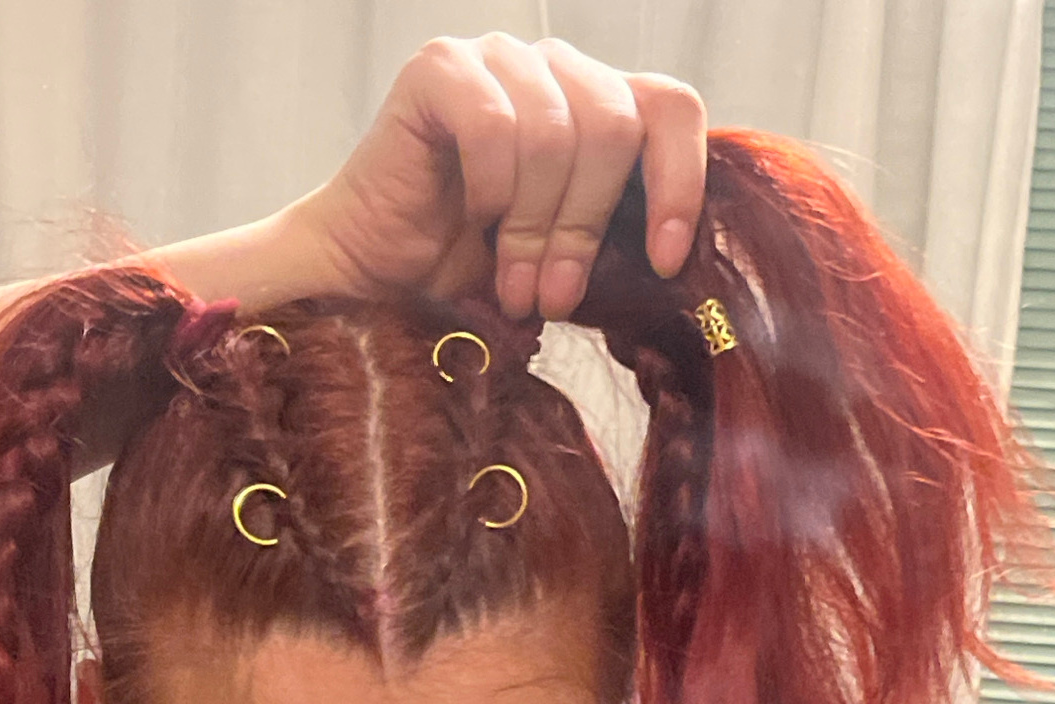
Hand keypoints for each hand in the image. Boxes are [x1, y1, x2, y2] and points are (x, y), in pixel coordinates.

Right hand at [290, 35, 706, 320]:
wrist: (375, 278)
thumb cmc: (473, 272)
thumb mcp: (567, 264)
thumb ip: (619, 248)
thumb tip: (673, 272)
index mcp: (598, 106)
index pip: (672, 110)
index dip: (679, 185)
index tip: (661, 262)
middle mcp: (554, 69)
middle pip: (617, 125)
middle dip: (588, 226)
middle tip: (555, 293)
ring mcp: (499, 59)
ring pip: (559, 133)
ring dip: (534, 227)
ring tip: (510, 281)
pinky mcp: (442, 67)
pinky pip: (496, 126)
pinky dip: (490, 191)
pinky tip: (471, 220)